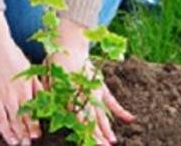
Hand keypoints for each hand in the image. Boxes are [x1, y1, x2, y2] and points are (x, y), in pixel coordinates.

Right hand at [0, 12, 41, 144]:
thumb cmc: (11, 55)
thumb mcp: (29, 70)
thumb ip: (36, 87)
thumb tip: (45, 100)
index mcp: (23, 90)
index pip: (30, 116)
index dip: (33, 128)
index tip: (36, 136)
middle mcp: (9, 96)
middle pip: (17, 122)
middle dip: (23, 136)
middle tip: (25, 144)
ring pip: (2, 123)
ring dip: (9, 135)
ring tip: (13, 142)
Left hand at [48, 18, 134, 145]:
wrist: (69, 44)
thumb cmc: (56, 64)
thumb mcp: (49, 78)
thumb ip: (51, 93)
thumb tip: (51, 107)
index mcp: (70, 93)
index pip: (77, 115)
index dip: (82, 128)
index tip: (85, 139)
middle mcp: (85, 94)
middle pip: (91, 119)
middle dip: (96, 135)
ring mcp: (95, 91)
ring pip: (101, 114)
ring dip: (106, 129)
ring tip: (111, 141)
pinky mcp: (101, 87)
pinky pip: (112, 100)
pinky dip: (121, 110)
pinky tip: (130, 119)